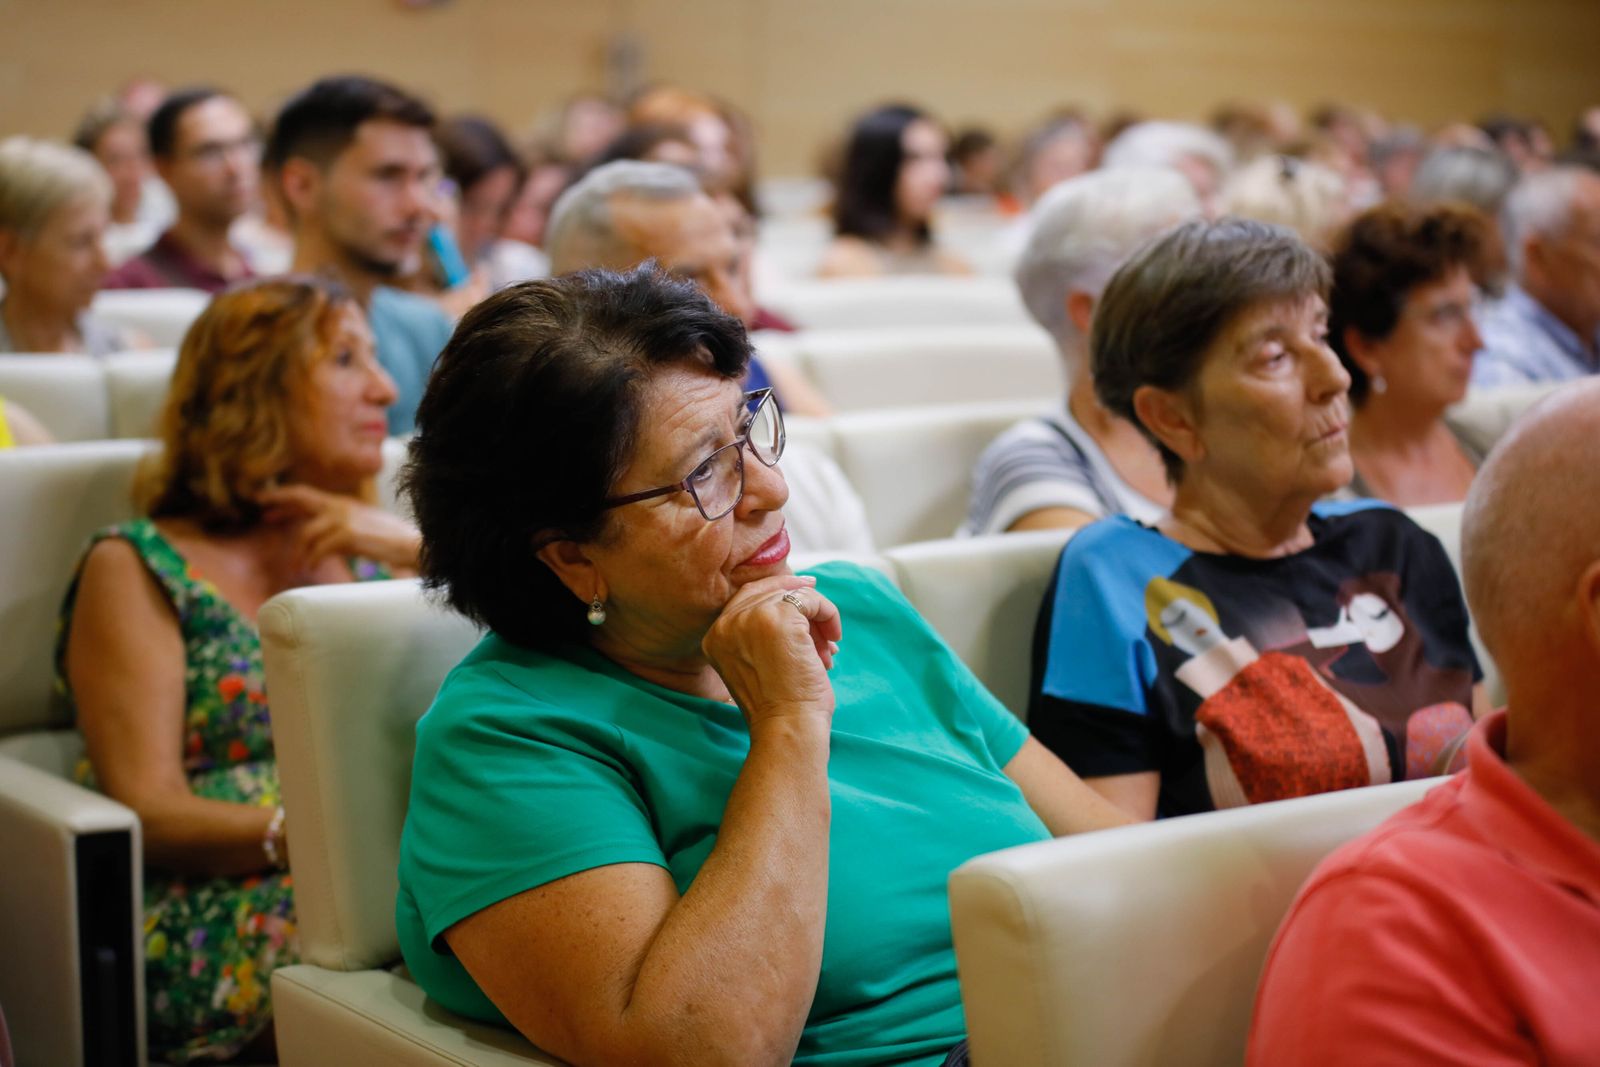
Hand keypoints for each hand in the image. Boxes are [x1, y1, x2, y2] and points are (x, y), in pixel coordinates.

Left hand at [257, 484, 420, 572]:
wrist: (411, 545)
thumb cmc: (391, 540)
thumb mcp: (363, 526)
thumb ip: (342, 525)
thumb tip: (322, 537)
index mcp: (344, 503)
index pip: (308, 495)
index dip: (285, 498)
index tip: (266, 504)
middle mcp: (341, 506)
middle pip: (302, 497)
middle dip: (279, 502)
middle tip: (262, 512)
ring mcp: (344, 519)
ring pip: (306, 532)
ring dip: (298, 552)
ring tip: (296, 567)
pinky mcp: (347, 535)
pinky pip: (319, 549)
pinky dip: (312, 559)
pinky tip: (312, 567)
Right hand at [702, 574, 842, 728]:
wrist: (786, 728)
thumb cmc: (779, 707)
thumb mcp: (756, 666)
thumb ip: (762, 636)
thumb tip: (798, 602)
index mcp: (715, 637)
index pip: (747, 598)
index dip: (777, 591)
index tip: (805, 591)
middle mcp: (727, 623)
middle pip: (769, 591)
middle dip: (800, 602)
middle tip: (824, 614)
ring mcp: (752, 617)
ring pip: (792, 595)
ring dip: (817, 617)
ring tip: (828, 648)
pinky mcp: (779, 617)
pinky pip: (810, 600)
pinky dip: (828, 614)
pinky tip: (833, 640)